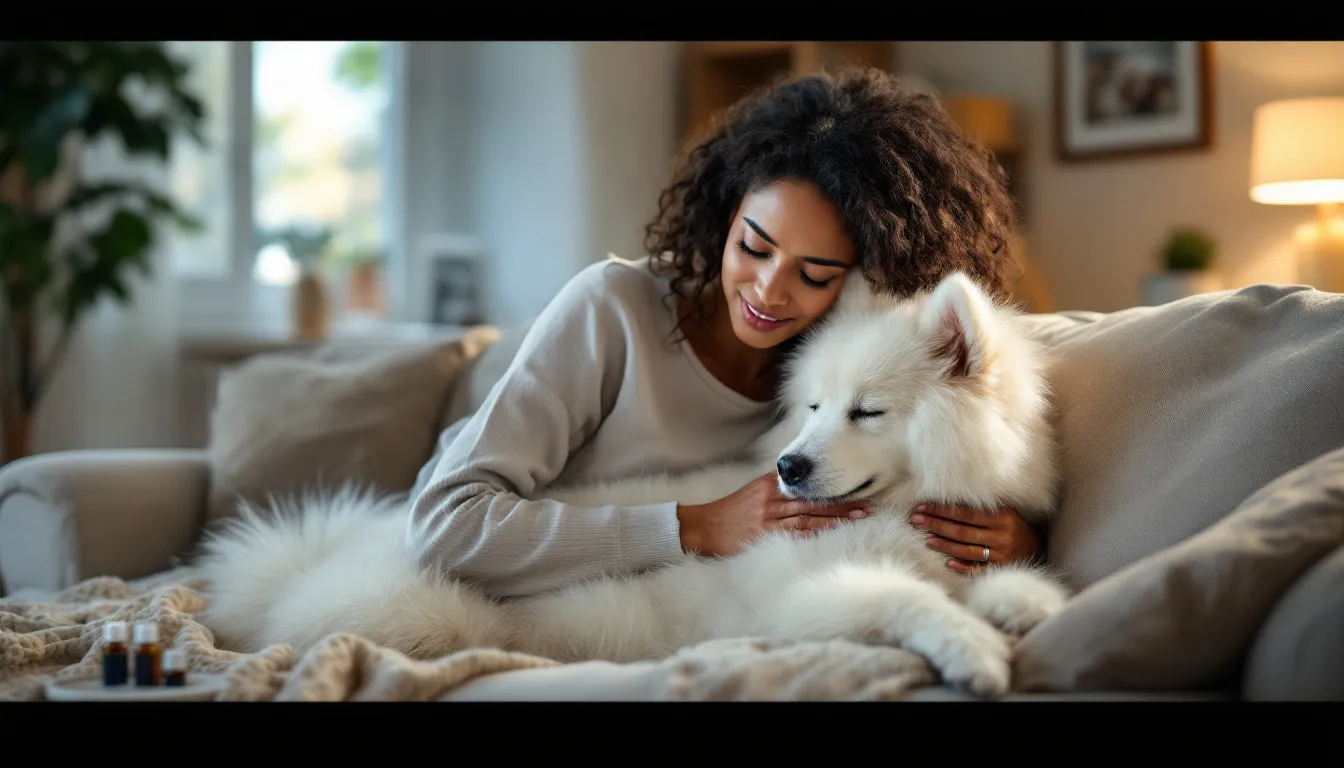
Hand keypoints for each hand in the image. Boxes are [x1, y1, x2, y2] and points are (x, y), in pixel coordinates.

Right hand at [677, 472, 870, 557]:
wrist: (705, 527)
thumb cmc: (734, 511)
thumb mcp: (756, 491)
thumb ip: (781, 489)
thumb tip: (808, 487)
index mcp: (771, 485)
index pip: (808, 486)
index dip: (833, 490)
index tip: (857, 490)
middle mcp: (771, 498)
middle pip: (813, 500)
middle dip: (841, 503)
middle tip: (867, 506)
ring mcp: (767, 518)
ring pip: (807, 517)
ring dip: (835, 520)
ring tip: (858, 520)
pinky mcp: (762, 535)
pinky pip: (791, 535)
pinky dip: (812, 535)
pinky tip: (830, 537)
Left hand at [909, 502, 1039, 573]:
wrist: (1035, 547)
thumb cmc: (1011, 525)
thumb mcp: (1003, 512)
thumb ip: (982, 508)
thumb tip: (947, 502)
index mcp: (1002, 517)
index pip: (966, 513)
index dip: (942, 510)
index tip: (922, 507)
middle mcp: (1001, 536)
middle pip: (962, 531)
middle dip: (936, 525)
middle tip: (915, 520)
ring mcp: (1001, 555)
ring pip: (967, 550)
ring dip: (945, 545)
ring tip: (926, 540)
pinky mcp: (1000, 569)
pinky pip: (979, 569)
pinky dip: (963, 567)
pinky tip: (947, 563)